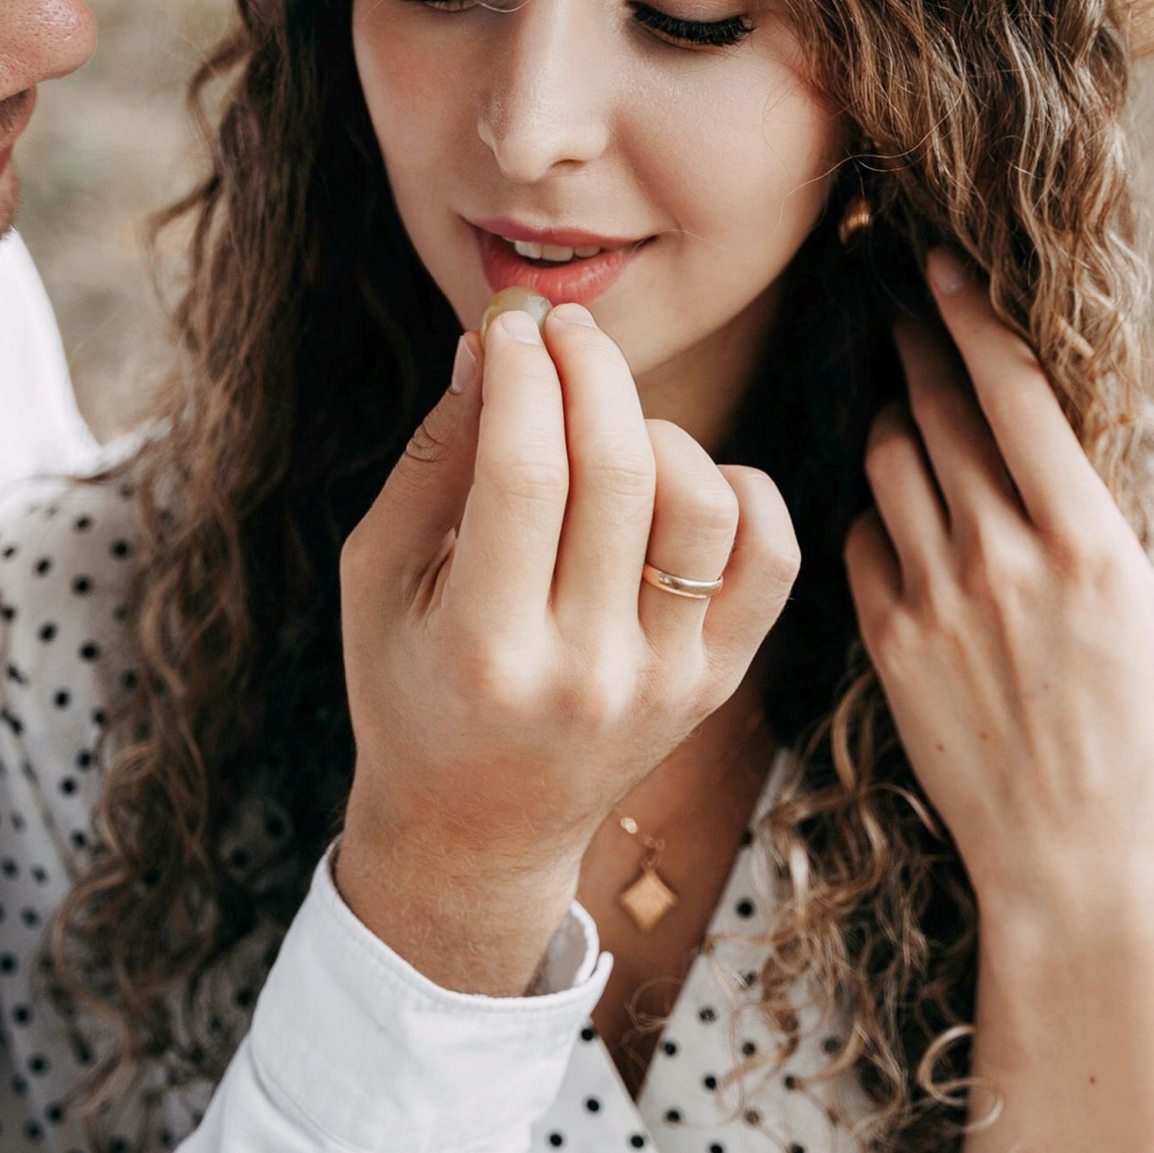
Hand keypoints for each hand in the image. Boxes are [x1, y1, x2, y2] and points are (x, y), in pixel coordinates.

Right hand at [336, 303, 798, 994]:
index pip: (522, 473)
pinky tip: (680, 480)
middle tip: (564, 328)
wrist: (477, 830)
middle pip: (617, 471)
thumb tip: (492, 344)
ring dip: (657, 430)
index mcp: (484, 648)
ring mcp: (665, 682)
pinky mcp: (718, 682)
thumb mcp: (381, 575)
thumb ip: (434, 459)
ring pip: (702, 503)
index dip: (522, 373)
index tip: (511, 322)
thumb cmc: (410, 687)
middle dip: (590, 369)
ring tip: (608, 428)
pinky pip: (771, 555)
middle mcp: (585, 671)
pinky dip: (740, 489)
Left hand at [844, 251, 1153, 914]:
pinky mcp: (889, 640)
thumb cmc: (1132, 731)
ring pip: (890, 461)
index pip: (1013, 393)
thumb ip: (1084, 515)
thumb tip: (1037, 430)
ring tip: (897, 389)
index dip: (968, 314)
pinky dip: (876, 510)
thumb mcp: (1141, 606)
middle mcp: (1008, 558)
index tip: (935, 261)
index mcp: (1089, 542)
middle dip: (914, 337)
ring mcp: (940, 598)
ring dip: (892, 414)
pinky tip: (895, 506)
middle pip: (940, 410)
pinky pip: (862, 538)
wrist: (1072, 854)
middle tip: (889, 284)